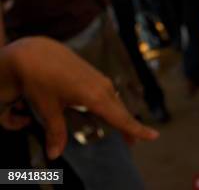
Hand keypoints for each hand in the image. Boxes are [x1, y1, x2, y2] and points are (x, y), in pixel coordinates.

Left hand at [2, 37, 158, 158]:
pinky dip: (113, 107)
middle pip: (121, 112)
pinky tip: (107, 112)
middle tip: (133, 144)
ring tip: (123, 132)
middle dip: (129, 128)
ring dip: (120, 117)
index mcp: (95, 97)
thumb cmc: (40, 79)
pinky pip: (109, 96)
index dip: (136, 129)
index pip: (121, 118)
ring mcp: (100, 80)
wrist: (35, 52)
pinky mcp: (94, 76)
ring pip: (115, 103)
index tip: (154, 136)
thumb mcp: (47, 108)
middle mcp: (103, 88)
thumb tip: (55, 155)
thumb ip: (56, 131)